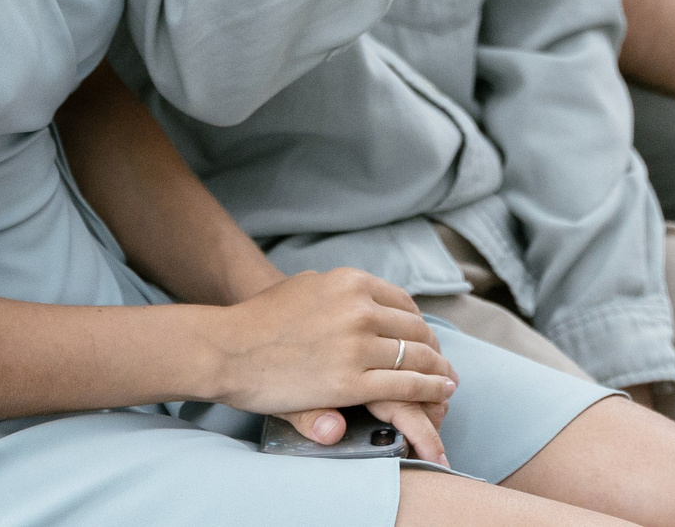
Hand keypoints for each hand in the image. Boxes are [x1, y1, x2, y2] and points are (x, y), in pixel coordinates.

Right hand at [206, 269, 455, 464]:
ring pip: (417, 357)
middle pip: (415, 330)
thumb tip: (360, 301)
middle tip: (442, 365)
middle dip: (433, 349)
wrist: (227, 347)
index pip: (402, 303)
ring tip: (447, 381)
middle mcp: (360, 308)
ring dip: (438, 371)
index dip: (418, 325)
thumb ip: (339, 295)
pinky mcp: (349, 382)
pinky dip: (429, 389)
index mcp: (351, 282)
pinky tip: (439, 392)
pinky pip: (405, 385)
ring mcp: (357, 345)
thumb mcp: (305, 288)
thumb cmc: (260, 319)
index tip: (424, 339)